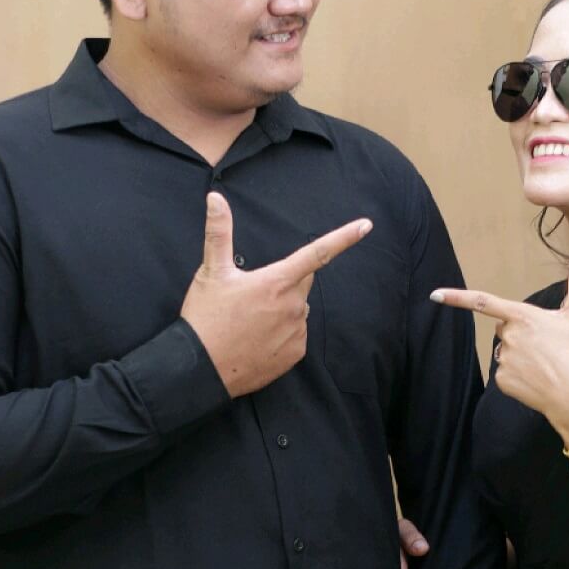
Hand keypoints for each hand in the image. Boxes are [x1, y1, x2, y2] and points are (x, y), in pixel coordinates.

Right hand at [180, 193, 371, 396]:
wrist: (202, 369)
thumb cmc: (206, 317)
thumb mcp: (211, 272)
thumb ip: (219, 232)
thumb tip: (215, 198)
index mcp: (277, 281)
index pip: (317, 253)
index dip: (344, 237)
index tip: (365, 225)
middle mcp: (293, 305)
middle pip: (300, 283)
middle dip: (284, 283)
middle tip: (251, 295)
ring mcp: (296, 331)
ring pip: (297, 310)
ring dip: (281, 310)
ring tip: (249, 322)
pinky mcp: (295, 354)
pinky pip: (295, 335)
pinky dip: (281, 333)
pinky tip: (257, 339)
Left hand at [432, 252, 568, 443]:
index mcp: (522, 316)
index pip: (483, 302)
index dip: (457, 297)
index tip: (435, 294)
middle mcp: (508, 336)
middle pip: (505, 327)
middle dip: (520, 332)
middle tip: (548, 345)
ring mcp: (503, 360)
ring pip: (507, 351)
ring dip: (521, 354)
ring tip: (547, 364)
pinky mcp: (502, 381)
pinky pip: (506, 373)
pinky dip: (520, 375)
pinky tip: (538, 379)